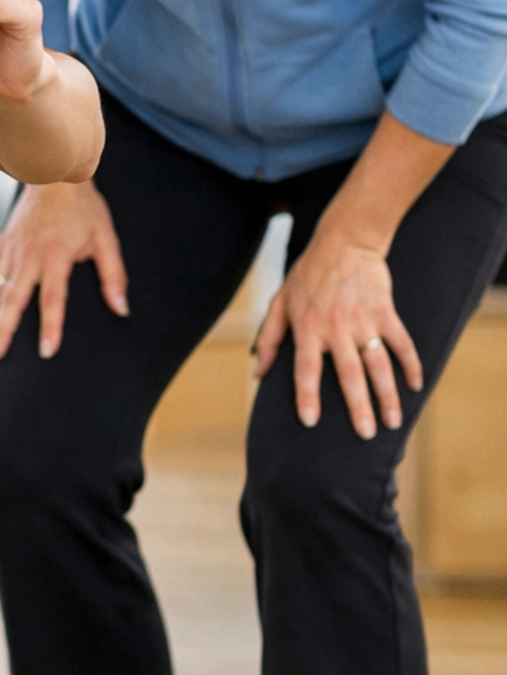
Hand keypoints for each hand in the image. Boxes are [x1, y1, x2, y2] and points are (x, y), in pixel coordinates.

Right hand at [0, 178, 128, 362]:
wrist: (52, 175)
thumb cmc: (84, 208)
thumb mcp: (106, 237)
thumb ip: (114, 275)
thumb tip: (122, 309)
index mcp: (56, 254)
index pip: (52, 298)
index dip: (50, 326)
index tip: (47, 352)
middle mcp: (28, 254)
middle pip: (12, 299)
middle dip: (2, 331)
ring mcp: (10, 251)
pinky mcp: (0, 247)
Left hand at [253, 227, 422, 438]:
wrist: (345, 240)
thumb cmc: (308, 274)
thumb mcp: (280, 301)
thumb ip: (269, 338)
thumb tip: (258, 373)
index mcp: (307, 328)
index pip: (305, 369)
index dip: (307, 395)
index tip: (310, 421)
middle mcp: (336, 328)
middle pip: (348, 374)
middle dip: (358, 406)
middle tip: (365, 434)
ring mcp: (364, 321)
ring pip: (378, 364)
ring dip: (388, 395)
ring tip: (392, 422)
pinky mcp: (386, 312)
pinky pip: (402, 343)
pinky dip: (411, 365)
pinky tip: (416, 387)